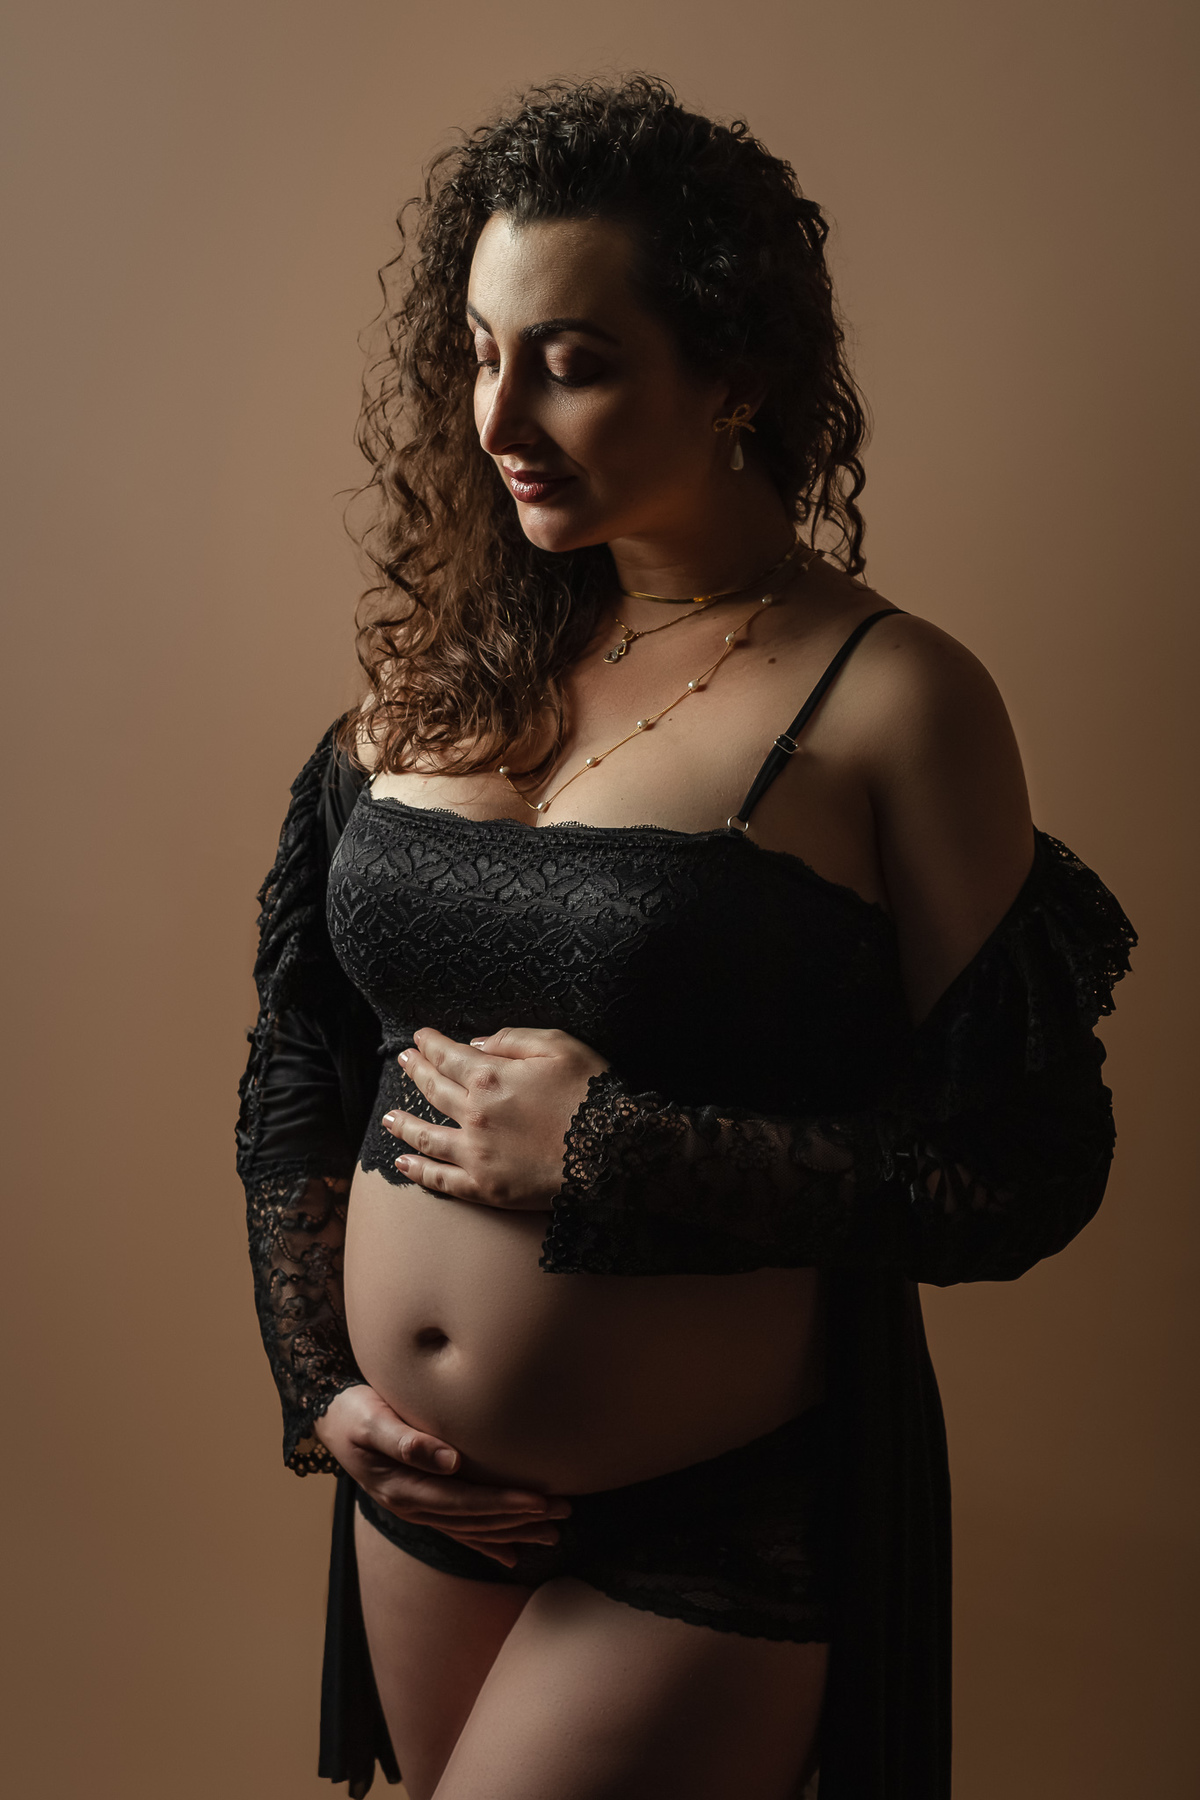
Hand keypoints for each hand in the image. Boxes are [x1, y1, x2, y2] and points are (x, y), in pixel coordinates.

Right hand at [314, 1385, 569, 1567]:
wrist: (331, 1419)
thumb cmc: (354, 1412)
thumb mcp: (371, 1420)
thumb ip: (405, 1440)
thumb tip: (449, 1458)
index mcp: (405, 1489)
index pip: (465, 1502)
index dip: (504, 1503)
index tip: (539, 1501)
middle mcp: (414, 1507)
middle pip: (476, 1519)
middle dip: (520, 1519)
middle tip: (562, 1515)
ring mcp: (417, 1510)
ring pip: (473, 1529)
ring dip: (512, 1532)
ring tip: (552, 1533)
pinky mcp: (421, 1504)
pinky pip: (459, 1531)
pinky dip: (486, 1543)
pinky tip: (511, 1555)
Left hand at [382, 1025, 607, 1209]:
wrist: (613, 1152)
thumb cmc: (591, 1094)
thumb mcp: (560, 1046)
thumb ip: (513, 1039)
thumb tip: (476, 1042)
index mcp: (490, 1077)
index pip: (448, 1056)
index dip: (430, 1044)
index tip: (419, 1038)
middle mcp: (474, 1114)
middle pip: (433, 1090)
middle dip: (416, 1072)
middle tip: (403, 1063)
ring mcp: (476, 1154)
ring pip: (426, 1136)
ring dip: (403, 1124)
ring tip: (387, 1117)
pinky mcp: (485, 1187)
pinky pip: (441, 1180)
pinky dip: (418, 1171)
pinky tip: (403, 1163)